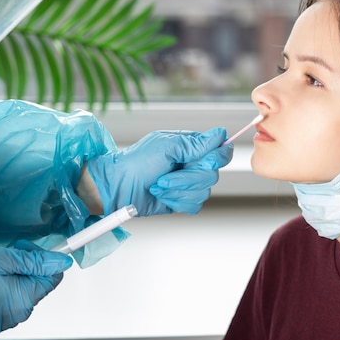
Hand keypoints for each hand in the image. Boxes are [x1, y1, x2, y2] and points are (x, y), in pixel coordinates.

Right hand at [0, 242, 72, 332]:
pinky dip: (6, 284)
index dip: (45, 259)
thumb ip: (35, 260)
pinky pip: (11, 297)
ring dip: (17, 273)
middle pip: (39, 282)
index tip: (31, 248)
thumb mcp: (3, 259)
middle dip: (29, 265)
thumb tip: (62, 261)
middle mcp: (18, 313)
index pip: (53, 277)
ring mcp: (7, 317)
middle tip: (11, 253)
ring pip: (25, 288)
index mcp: (23, 300)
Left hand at [87, 127, 232, 215]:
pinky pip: (195, 205)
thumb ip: (196, 143)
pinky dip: (177, 202)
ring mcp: (188, 184)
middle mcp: (193, 165)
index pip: (220, 152)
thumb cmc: (137, 161)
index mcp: (191, 147)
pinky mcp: (182, 200)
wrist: (118, 186)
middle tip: (165, 175)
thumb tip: (221, 134)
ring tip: (158, 185)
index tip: (204, 162)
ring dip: (177, 191)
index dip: (217, 158)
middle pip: (212, 175)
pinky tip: (162, 195)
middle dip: (187, 178)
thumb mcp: (167, 146)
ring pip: (204, 192)